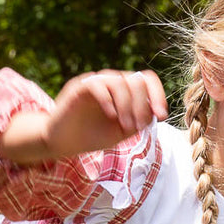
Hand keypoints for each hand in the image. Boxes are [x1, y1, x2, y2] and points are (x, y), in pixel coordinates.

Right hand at [48, 70, 168, 156]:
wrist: (62, 143)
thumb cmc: (91, 137)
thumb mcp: (122, 132)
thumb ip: (139, 121)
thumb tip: (156, 112)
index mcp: (124, 91)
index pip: (147, 80)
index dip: (158, 95)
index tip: (161, 115)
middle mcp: (111, 82)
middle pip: (136, 80)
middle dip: (141, 105)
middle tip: (136, 127)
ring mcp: (95, 82)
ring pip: (119, 82)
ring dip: (127, 105)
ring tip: (124, 126)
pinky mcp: (79, 87)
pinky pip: (98, 85)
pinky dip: (109, 100)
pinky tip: (111, 117)